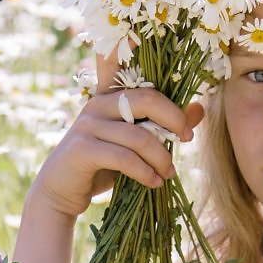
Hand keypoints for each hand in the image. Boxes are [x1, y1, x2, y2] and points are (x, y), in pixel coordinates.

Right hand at [30, 49, 205, 219]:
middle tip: (187, 139)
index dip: (155, 71)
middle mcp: (98, 104)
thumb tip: (199, 108)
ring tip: (169, 173)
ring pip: (138, 136)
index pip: (136, 76)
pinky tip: (154, 182)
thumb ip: (164, 124)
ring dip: (161, 157)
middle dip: (174, 120)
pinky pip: (124, 158)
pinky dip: (144, 172)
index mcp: (112, 97)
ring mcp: (87, 125)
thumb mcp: (136, 144)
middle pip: (147, 100)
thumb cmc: (103, 164)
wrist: (62, 191)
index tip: (185, 118)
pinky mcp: (82, 149)